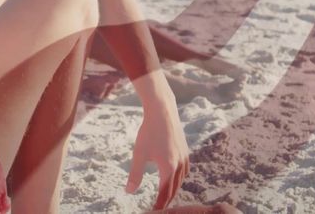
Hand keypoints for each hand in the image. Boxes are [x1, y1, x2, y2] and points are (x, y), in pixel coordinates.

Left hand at [127, 94, 189, 209]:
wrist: (163, 111)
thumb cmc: (149, 132)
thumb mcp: (139, 154)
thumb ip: (135, 175)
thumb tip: (129, 191)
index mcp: (168, 168)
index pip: (165, 194)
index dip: (160, 206)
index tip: (155, 212)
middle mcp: (179, 165)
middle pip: (174, 189)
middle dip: (167, 201)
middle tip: (161, 209)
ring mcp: (184, 157)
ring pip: (181, 180)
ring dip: (174, 190)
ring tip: (167, 197)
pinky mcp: (185, 151)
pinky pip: (185, 171)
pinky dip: (179, 179)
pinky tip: (175, 178)